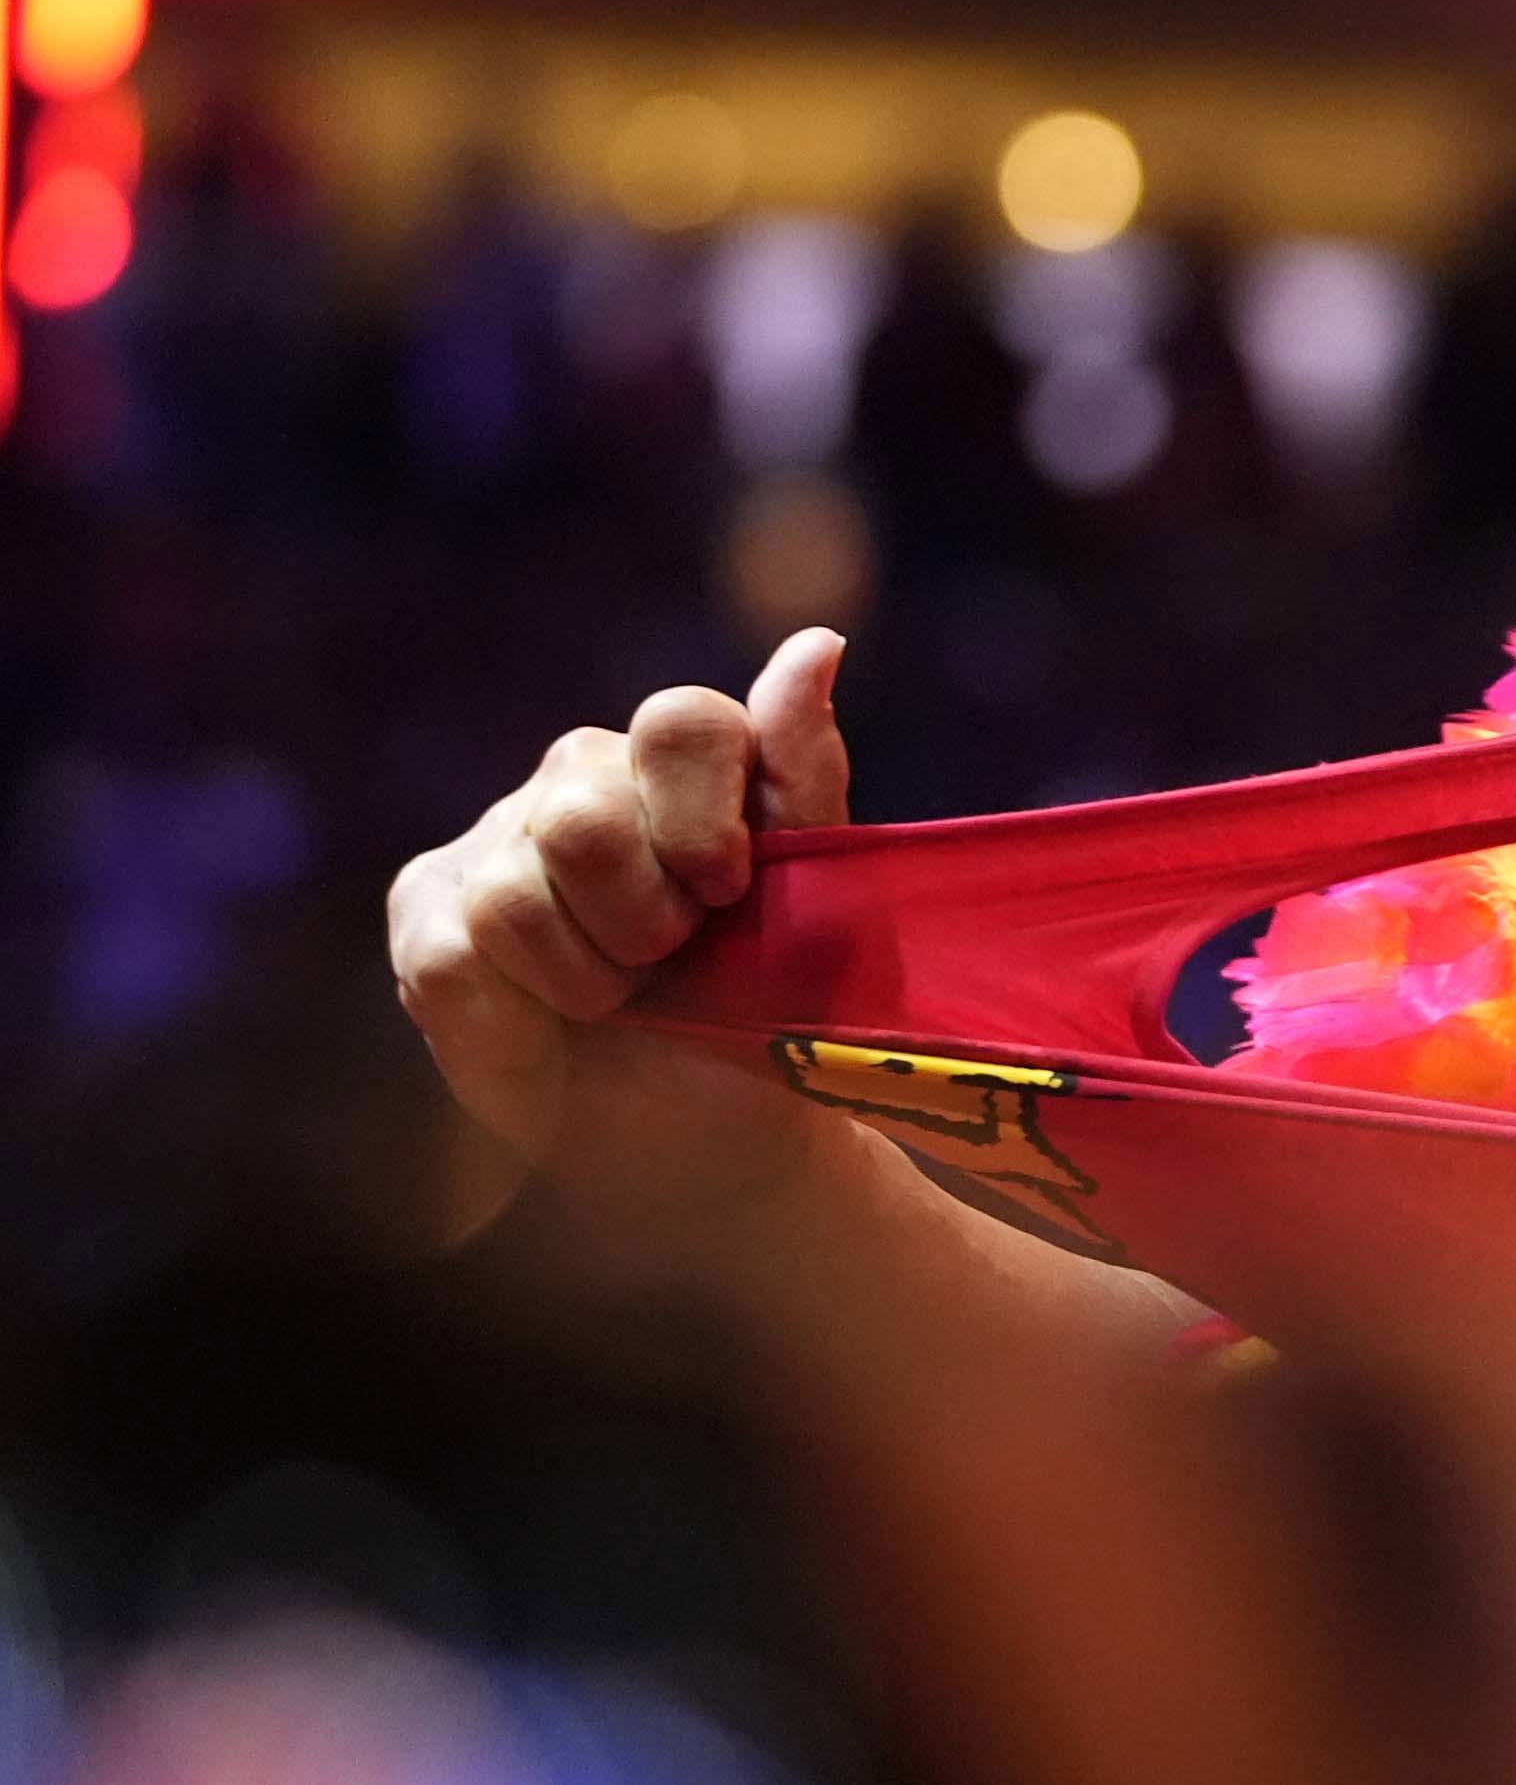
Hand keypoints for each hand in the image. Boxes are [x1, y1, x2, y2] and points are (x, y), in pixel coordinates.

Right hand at [387, 625, 852, 1198]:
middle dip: (645, 920)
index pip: (682, 723)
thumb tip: (818, 642)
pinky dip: (522, 1016)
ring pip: (515, 890)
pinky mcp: (428, 912)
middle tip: (673, 964)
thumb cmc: (768, 1019)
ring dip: (588, 976)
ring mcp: (492, 840)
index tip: (730, 898)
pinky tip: (554, 1027)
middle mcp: (580, 779)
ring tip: (620, 1002)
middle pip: (585, 813)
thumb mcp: (816, 909)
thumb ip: (802, 778)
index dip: (704, 823)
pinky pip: (458, 955)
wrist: (718, 1143)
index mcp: (684, 764)